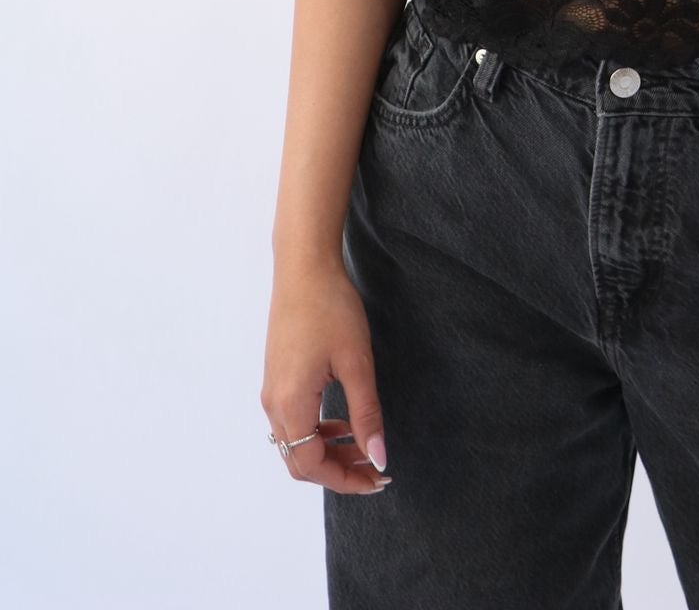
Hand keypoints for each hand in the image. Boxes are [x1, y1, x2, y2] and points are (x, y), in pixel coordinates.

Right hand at [262, 258, 392, 493]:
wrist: (304, 267)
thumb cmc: (331, 309)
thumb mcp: (356, 363)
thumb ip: (366, 414)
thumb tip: (378, 457)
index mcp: (290, 404)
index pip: (312, 465)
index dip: (346, 480)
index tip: (377, 479)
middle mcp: (274, 404)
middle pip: (300, 461)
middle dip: (338, 471)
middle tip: (374, 469)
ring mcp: (272, 390)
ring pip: (296, 443)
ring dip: (329, 451)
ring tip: (365, 444)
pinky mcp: (277, 378)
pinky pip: (293, 422)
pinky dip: (319, 431)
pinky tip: (345, 420)